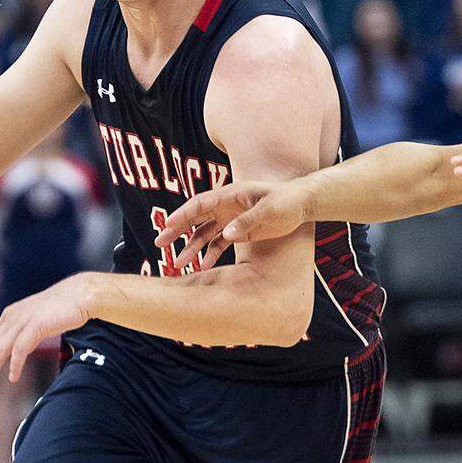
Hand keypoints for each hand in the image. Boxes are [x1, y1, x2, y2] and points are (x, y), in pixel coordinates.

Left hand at [0, 275, 93, 390]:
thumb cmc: (62, 308)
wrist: (81, 294)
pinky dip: (15, 364)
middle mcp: (12, 317)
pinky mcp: (36, 324)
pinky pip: (20, 348)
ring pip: (0, 349)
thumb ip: (26, 335)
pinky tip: (13, 377)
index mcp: (10, 315)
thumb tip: (20, 352)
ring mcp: (23, 320)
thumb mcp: (37, 321)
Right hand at [154, 178, 311, 269]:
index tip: (167, 225)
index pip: (200, 204)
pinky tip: (203, 267)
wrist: (302, 204)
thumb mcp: (270, 210)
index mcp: (230, 195)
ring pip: (204, 234)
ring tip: (178, 264)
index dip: (183, 214)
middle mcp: (225, 206)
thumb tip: (227, 235)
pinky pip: (218, 244)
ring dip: (191, 247)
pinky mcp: (237, 231)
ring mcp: (230, 219)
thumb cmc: (286, 201)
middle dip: (176, 231)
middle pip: (195, 219)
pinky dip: (210, 255)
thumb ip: (248, 222)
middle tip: (159, 243)